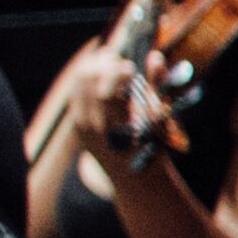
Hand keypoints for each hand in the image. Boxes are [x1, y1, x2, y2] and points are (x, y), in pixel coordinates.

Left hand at [42, 35, 160, 162]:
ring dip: (92, 68)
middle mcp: (93, 129)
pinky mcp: (77, 126)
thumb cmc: (154, 148)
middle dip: (102, 65)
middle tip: (116, 56)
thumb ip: (156, 86)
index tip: (130, 67)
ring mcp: (81, 127)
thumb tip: (154, 56)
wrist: (135, 180)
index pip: (106, 94)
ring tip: (108, 60)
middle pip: (87, 84)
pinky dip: (86, 79)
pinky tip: (100, 72)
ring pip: (78, 84)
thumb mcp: (160, 118)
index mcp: (115, 131)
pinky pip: (76, 93)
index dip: (116, 74)